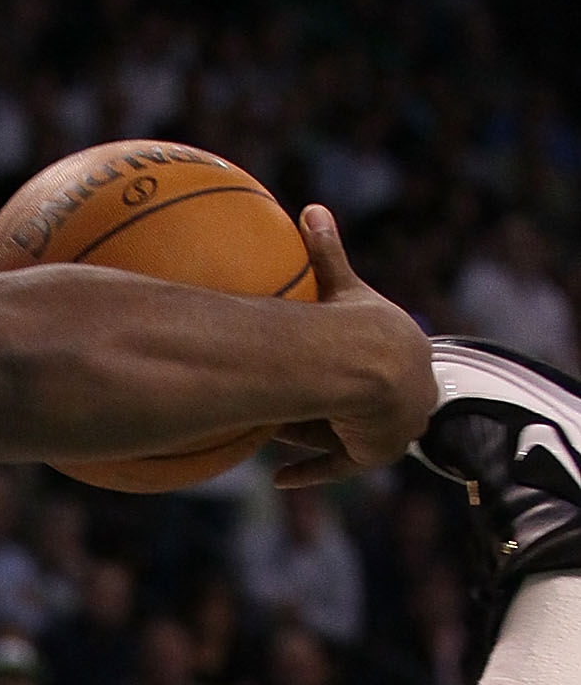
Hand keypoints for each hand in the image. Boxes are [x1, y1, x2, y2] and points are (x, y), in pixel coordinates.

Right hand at [271, 206, 435, 487]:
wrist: (369, 365)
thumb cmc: (354, 323)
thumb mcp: (339, 282)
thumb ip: (326, 250)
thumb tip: (310, 208)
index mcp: (407, 349)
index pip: (381, 362)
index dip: (353, 366)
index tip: (328, 370)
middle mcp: (410, 392)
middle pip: (363, 403)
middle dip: (332, 405)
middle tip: (290, 402)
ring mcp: (395, 428)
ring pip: (346, 432)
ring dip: (312, 432)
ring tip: (274, 426)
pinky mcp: (376, 455)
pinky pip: (338, 466)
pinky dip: (310, 471)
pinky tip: (279, 477)